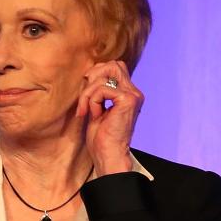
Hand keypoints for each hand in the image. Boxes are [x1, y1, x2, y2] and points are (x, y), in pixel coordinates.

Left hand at [76, 60, 140, 176]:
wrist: (108, 155)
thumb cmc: (101, 138)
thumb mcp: (98, 108)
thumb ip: (98, 91)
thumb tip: (90, 74)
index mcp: (129, 94)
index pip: (115, 67)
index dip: (98, 73)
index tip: (86, 90)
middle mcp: (135, 93)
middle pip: (114, 65)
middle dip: (94, 76)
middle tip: (85, 95)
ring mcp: (133, 96)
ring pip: (106, 75)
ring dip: (89, 92)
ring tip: (86, 110)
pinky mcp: (128, 100)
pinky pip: (103, 89)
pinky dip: (92, 100)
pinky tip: (94, 115)